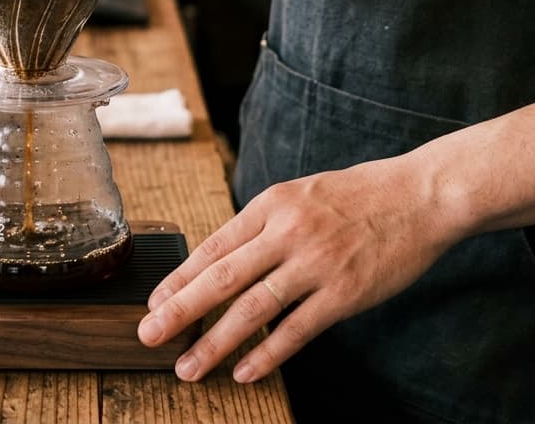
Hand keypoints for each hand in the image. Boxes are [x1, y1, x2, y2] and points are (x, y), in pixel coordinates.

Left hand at [138, 155, 454, 383]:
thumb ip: (265, 225)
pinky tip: (243, 371)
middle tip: (149, 335)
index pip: (213, 246)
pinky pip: (296, 330)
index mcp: (270, 205)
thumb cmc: (356, 196)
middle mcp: (286, 232)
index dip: (180, 278)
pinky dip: (267, 354)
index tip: (154, 302)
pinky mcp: (344, 293)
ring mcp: (315, 264)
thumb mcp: (299, 195)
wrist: (418, 196)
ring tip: (188, 366)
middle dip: (180, 310)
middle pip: (221, 278)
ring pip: (252, 309)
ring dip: (215, 342)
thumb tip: (226, 258)